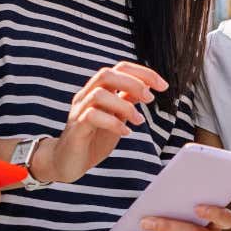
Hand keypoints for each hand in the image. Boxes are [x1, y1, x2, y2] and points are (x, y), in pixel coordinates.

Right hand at [33, 62, 168, 183]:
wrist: (68, 162)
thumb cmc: (93, 138)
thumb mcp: (117, 117)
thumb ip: (127, 101)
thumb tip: (146, 89)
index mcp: (98, 90)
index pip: (119, 69)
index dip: (142, 73)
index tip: (163, 86)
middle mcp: (86, 96)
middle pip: (106, 74)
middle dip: (133, 83)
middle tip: (150, 99)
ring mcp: (78, 111)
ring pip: (98, 94)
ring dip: (124, 105)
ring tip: (139, 121)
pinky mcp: (75, 128)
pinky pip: (91, 116)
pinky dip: (112, 123)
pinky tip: (125, 132)